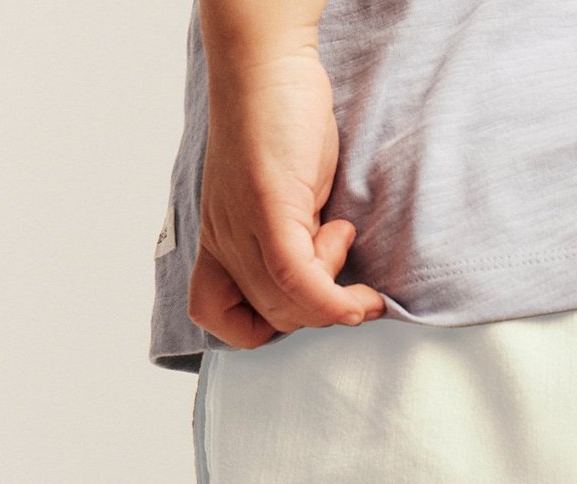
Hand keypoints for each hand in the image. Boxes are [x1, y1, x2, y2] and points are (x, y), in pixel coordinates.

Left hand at [188, 44, 384, 347]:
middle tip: (337, 256)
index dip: (257, 329)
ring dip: (333, 291)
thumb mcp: (284, 200)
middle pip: (269, 317)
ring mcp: (242, 228)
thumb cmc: (277, 121)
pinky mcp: (268, 211)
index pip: (214, 315)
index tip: (300, 306)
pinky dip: (334, 300)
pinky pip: (299, 280)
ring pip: (288, 305)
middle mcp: (224, 240)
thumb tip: (328, 283)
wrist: (267, 62)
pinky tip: (362, 294)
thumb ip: (295, 242)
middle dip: (315, 307)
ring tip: (342, 237)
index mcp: (220, 241)